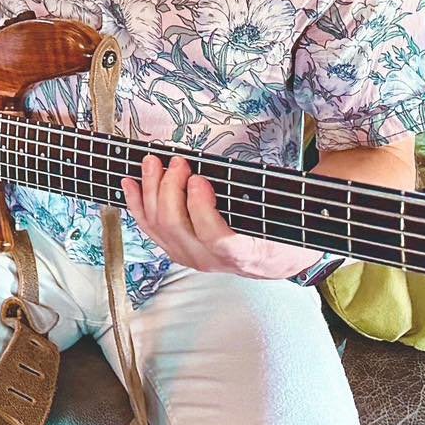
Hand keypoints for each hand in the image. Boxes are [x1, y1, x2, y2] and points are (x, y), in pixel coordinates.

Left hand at [121, 154, 323, 278]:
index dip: (202, 210)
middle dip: (171, 189)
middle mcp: (215, 262)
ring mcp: (192, 257)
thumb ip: (285, 198)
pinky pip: (150, 229)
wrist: (277, 256)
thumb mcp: (295, 215)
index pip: (219, 240)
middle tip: (176, 162)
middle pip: (180, 229)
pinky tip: (130, 183)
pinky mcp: (177, 249)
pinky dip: (136, 204)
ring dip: (152, 191)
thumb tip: (287, 169)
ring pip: (161, 227)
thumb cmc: (284, 228)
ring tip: (153, 163)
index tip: (199, 178)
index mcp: (249, 256)